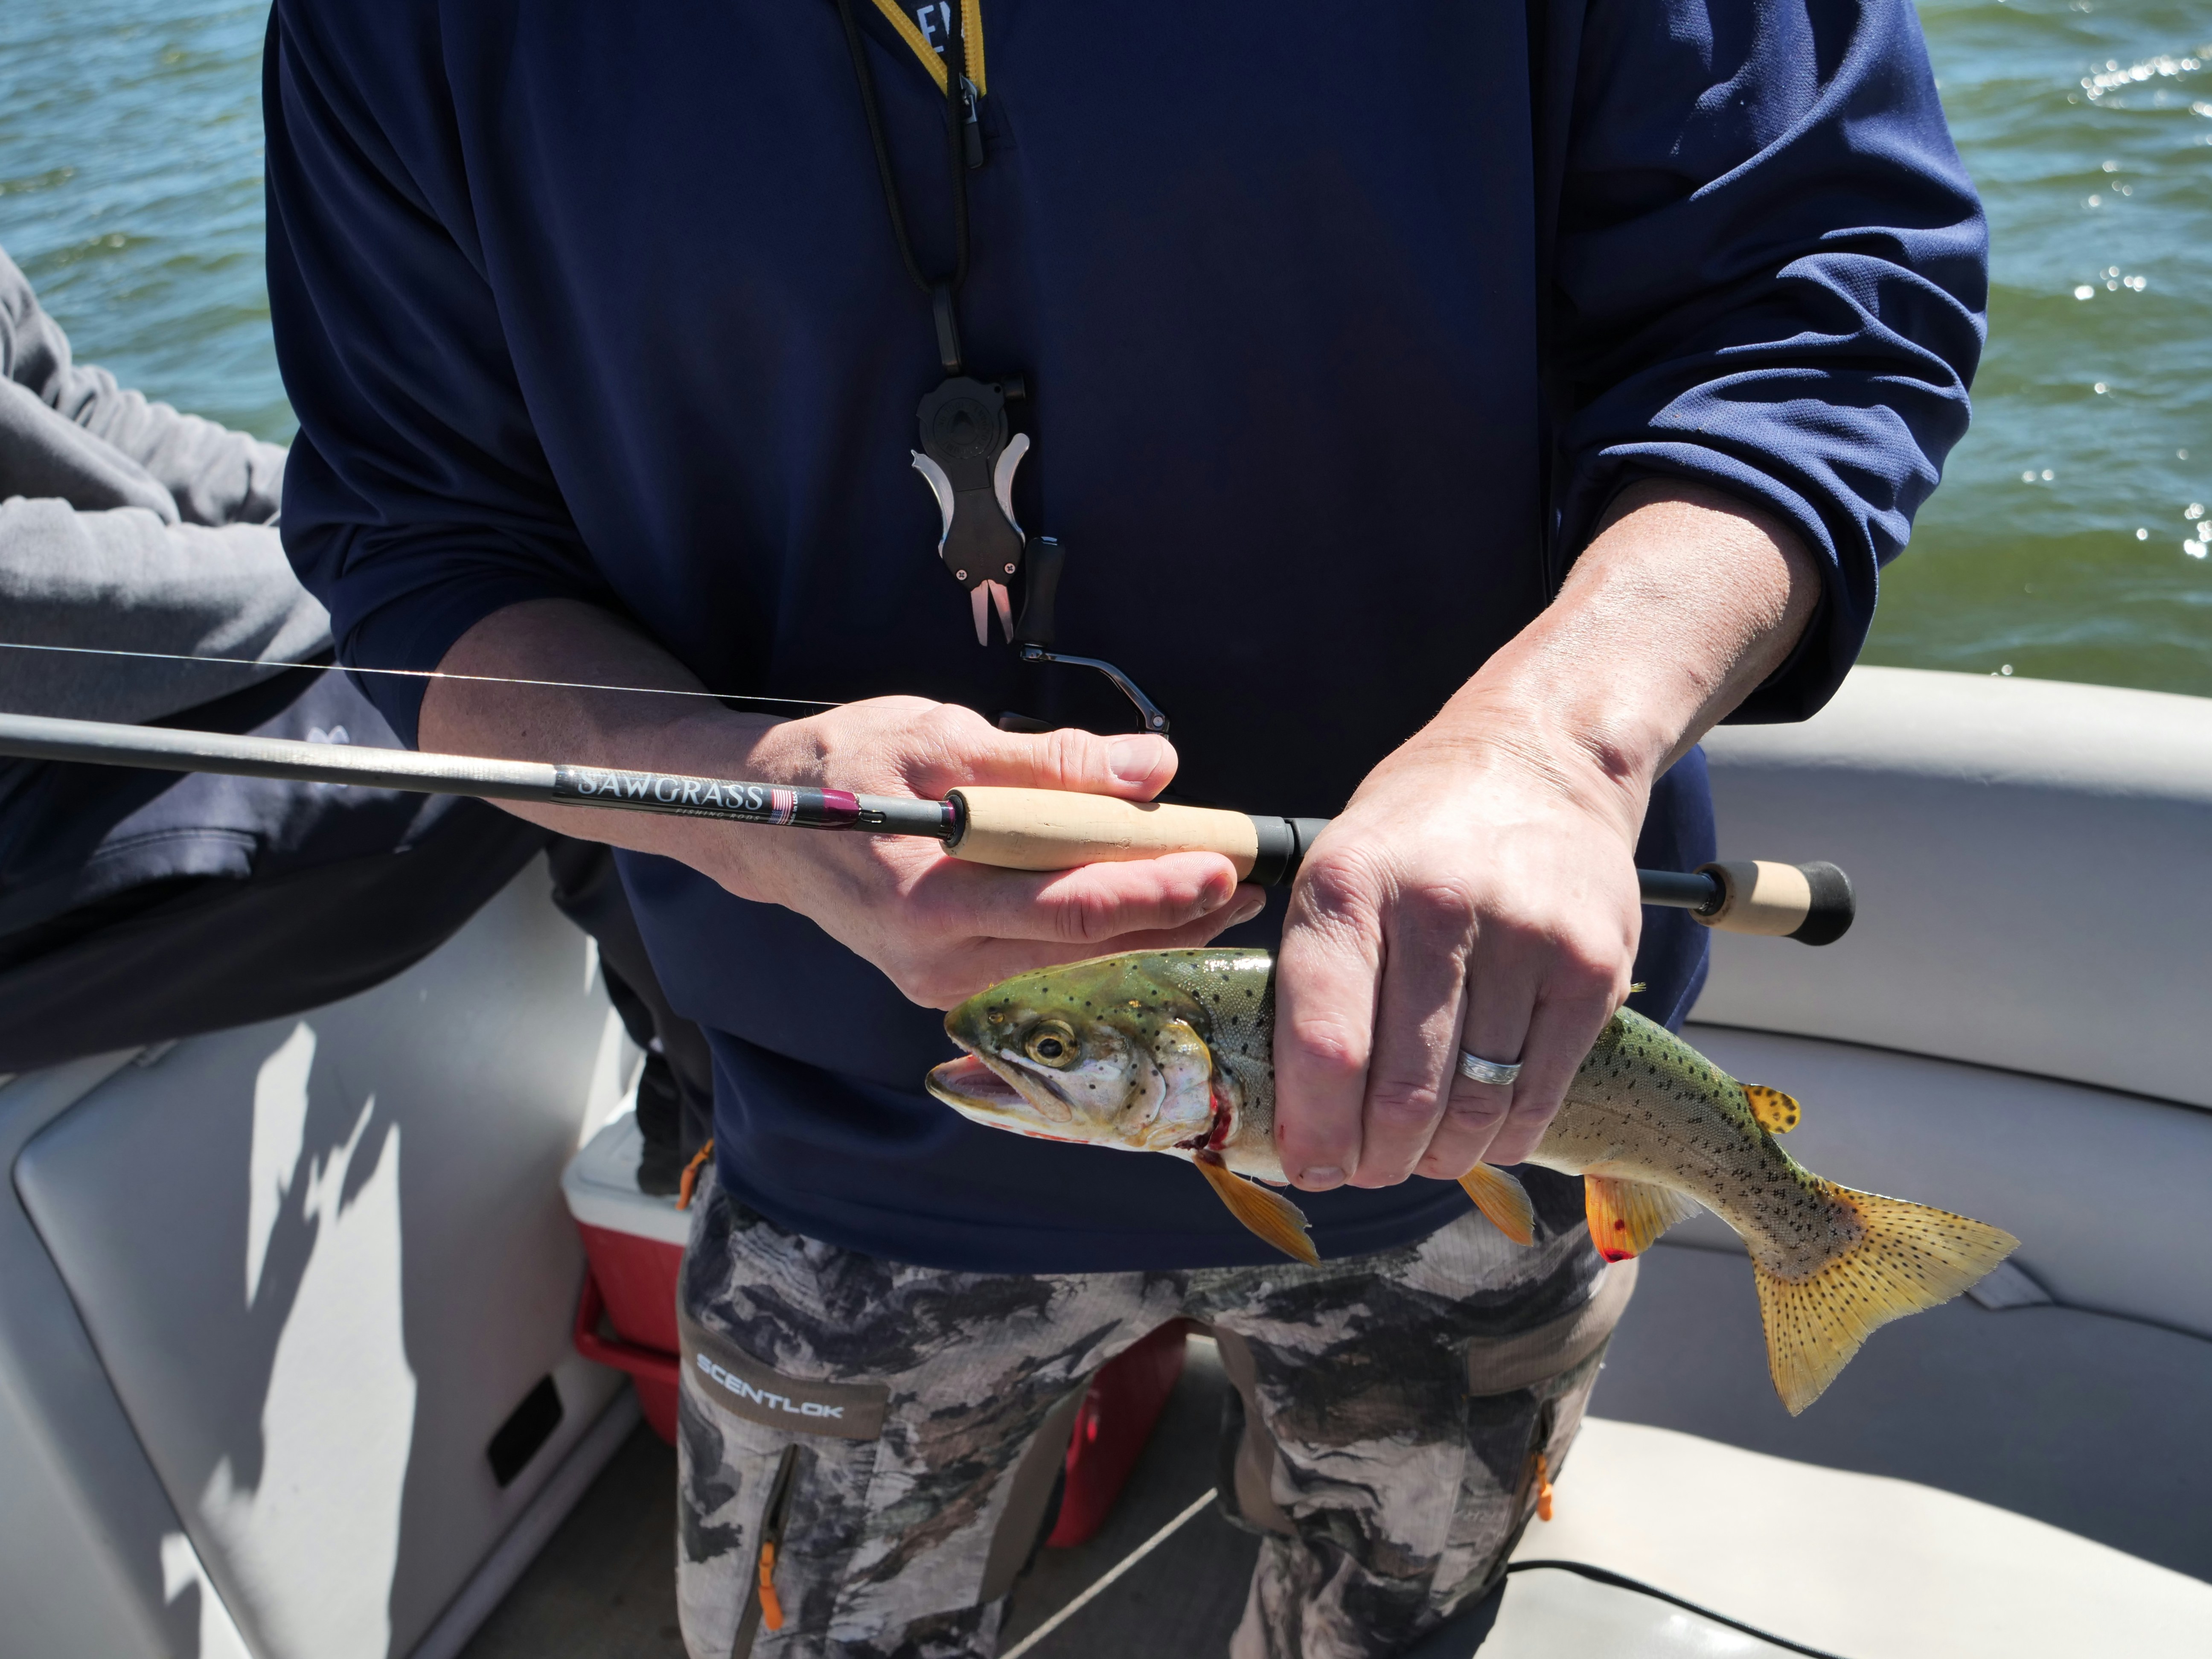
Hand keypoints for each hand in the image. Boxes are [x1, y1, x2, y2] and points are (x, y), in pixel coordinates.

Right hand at [689, 697, 1262, 1007]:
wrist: (760, 824)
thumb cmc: (846, 764)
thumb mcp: (941, 734)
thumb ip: (1049, 761)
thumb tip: (1152, 767)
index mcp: (928, 901)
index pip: (1067, 908)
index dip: (1154, 890)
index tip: (1225, 864)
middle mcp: (935, 962)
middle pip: (1083, 948)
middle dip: (1175, 917)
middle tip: (1250, 885)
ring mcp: (941, 983)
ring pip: (1070, 964)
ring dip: (1149, 931)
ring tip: (1222, 897)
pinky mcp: (949, 982)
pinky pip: (1044, 966)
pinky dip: (1102, 938)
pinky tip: (1151, 911)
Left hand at [1266, 480, 1822, 1192]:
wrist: (1543, 757)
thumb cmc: (1417, 832)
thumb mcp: (1335, 869)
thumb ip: (1310, 979)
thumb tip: (1293, 1115)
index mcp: (1349, 885)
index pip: (1326, 1043)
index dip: (1315, 1129)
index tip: (1312, 1167)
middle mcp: (1438, 907)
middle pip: (1403, 1090)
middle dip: (1376, 1156)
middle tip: (1367, 1169)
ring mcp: (1527, 937)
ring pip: (1475, 1103)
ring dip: (1440, 1155)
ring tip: (1421, 1153)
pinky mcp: (1593, 966)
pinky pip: (1540, 1092)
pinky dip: (1505, 1134)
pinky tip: (1482, 1132)